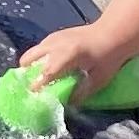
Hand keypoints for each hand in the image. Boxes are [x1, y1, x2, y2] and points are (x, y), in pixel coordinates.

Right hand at [16, 22, 130, 104]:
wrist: (112, 33)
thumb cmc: (108, 57)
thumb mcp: (98, 79)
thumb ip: (82, 93)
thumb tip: (67, 105)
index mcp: (66, 56)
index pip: (45, 73)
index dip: (36, 86)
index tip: (32, 96)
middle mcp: (55, 45)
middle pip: (28, 60)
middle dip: (26, 74)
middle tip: (33, 87)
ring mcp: (53, 38)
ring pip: (31, 53)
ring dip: (31, 66)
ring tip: (38, 78)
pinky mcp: (55, 35)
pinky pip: (39, 48)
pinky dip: (37, 58)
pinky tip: (48, 66)